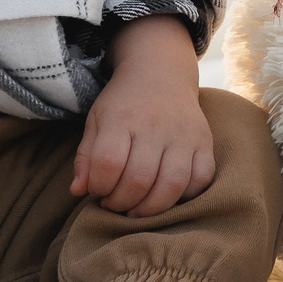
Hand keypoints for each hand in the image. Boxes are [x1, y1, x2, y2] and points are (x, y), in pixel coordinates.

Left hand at [72, 16, 213, 215]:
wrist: (161, 72)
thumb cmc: (124, 103)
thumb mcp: (97, 120)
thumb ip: (86, 157)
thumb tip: (79, 191)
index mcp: (122, 118)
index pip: (107, 162)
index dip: (99, 186)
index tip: (97, 190)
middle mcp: (155, 125)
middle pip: (138, 179)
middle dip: (121, 203)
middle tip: (115, 204)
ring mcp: (183, 134)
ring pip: (172, 184)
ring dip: (151, 208)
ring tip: (137, 209)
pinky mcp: (204, 142)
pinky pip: (201, 179)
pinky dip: (185, 196)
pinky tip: (167, 195)